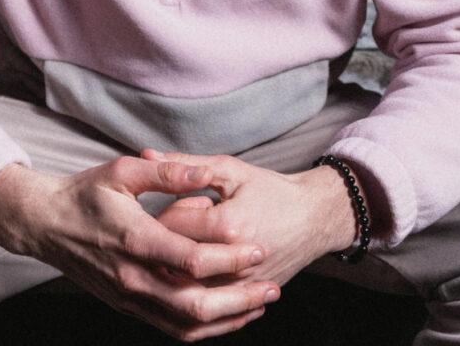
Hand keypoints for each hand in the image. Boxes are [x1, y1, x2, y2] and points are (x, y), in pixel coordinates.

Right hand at [0, 159, 280, 339]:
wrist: (44, 224)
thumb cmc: (84, 192)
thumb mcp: (123, 170)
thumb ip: (167, 171)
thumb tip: (204, 172)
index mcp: (134, 239)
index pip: (191, 260)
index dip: (230, 258)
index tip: (258, 249)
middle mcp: (132, 277)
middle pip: (193, 304)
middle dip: (239, 299)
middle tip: (272, 288)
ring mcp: (129, 297)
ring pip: (184, 325)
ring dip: (226, 320)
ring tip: (258, 306)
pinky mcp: (127, 306)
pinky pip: (170, 327)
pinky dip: (202, 327)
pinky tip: (225, 315)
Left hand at [142, 150, 358, 287]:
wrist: (314, 218)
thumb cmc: (271, 189)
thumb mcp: (230, 169)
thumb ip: (185, 164)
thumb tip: (146, 153)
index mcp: (227, 224)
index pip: (170, 224)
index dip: (167, 211)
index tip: (180, 204)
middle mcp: (233, 261)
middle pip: (174, 258)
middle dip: (168, 241)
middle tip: (181, 227)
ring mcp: (241, 285)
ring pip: (186, 286)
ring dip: (177, 268)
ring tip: (188, 248)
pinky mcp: (246, 299)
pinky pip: (207, 304)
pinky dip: (194, 290)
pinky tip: (197, 272)